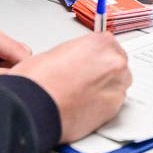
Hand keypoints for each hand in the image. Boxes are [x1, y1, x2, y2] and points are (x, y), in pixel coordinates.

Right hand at [9, 32, 130, 142]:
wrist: (34, 107)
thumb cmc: (38, 81)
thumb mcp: (55, 52)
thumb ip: (76, 54)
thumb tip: (78, 62)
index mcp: (100, 43)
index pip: (108, 44)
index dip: (96, 55)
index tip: (90, 62)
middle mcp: (114, 63)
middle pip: (117, 63)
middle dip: (103, 70)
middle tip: (84, 79)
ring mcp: (117, 86)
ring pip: (118, 84)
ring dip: (105, 87)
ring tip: (82, 94)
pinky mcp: (114, 109)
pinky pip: (113, 103)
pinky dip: (102, 104)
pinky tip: (84, 106)